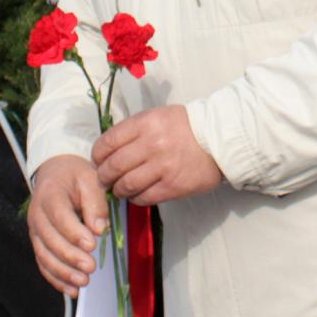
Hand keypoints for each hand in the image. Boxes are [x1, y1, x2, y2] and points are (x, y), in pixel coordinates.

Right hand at [27, 155, 107, 297]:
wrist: (56, 173)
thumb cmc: (76, 176)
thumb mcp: (90, 178)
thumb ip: (96, 202)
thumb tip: (99, 229)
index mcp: (50, 195)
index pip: (59, 216)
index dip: (73, 232)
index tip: (91, 245)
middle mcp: (37, 215)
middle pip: (50, 240)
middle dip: (70, 256)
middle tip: (91, 267)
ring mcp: (35, 231)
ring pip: (44, 256)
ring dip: (63, 272)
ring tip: (83, 282)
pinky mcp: (39, 243)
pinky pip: (43, 264)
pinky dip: (56, 279)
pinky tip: (72, 290)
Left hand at [92, 103, 224, 206]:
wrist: (219, 140)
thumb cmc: (184, 127)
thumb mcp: (156, 117)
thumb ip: (132, 131)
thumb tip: (106, 152)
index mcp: (145, 123)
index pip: (108, 142)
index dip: (97, 156)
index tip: (98, 161)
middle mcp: (152, 144)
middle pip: (113, 166)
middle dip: (104, 176)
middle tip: (105, 179)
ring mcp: (163, 167)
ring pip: (126, 185)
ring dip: (118, 190)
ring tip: (120, 189)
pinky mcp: (172, 186)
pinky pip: (144, 197)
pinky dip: (135, 198)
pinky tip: (137, 194)